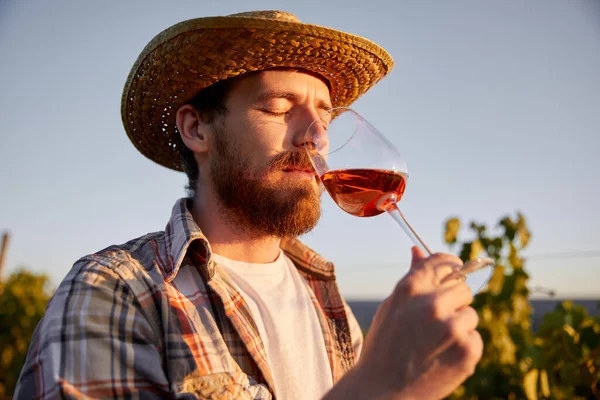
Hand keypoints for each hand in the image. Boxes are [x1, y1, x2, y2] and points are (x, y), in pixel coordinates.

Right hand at [352, 247, 482, 399]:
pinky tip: (442, 357)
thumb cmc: (385, 345)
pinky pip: (475, 337)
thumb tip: (418, 249)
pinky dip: (463, 346)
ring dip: (459, 325)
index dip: (450, 266)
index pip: (442, 262)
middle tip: (437, 321)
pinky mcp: (467, 351)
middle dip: (454, 301)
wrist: (381, 390)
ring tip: (435, 343)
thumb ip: (411, 278)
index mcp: (409, 289)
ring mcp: (452, 328)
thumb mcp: (392, 306)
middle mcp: (432, 304)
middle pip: (463, 287)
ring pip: (471, 313)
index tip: (455, 271)